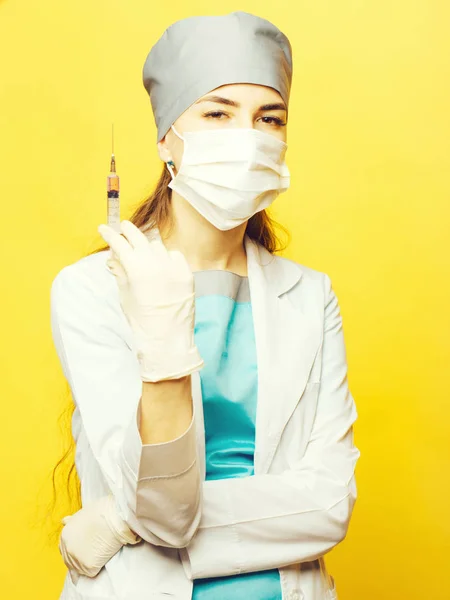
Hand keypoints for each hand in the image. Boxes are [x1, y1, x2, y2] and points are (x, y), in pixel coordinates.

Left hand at [59, 495, 139, 578]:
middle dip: (78, 560)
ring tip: (98, 559)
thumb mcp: (83, 513)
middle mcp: (67, 548)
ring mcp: (77, 558)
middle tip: (91, 556)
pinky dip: (97, 569)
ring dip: (87, 566)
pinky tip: (102, 562)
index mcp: (65, 535)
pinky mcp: (88, 566)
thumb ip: (72, 521)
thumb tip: (64, 521)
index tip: (82, 550)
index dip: (74, 549)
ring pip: (79, 570)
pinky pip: (91, 573)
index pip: (64, 549)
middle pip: (69, 562)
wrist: (116, 515)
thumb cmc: (103, 510)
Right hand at [99, 220, 203, 381]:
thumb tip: (113, 258)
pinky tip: (162, 262)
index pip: (120, 244)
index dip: (110, 235)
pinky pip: (174, 255)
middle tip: (123, 226)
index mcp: (137, 269)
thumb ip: (120, 273)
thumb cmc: (142, 321)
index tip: (104, 228)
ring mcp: (173, 268)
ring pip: (157, 246)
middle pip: (140, 238)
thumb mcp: (125, 296)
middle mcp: (156, 264)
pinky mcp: (187, 274)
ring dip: (147, 246)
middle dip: (129, 231)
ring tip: (142, 250)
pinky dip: (166, 256)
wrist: (167, 340)